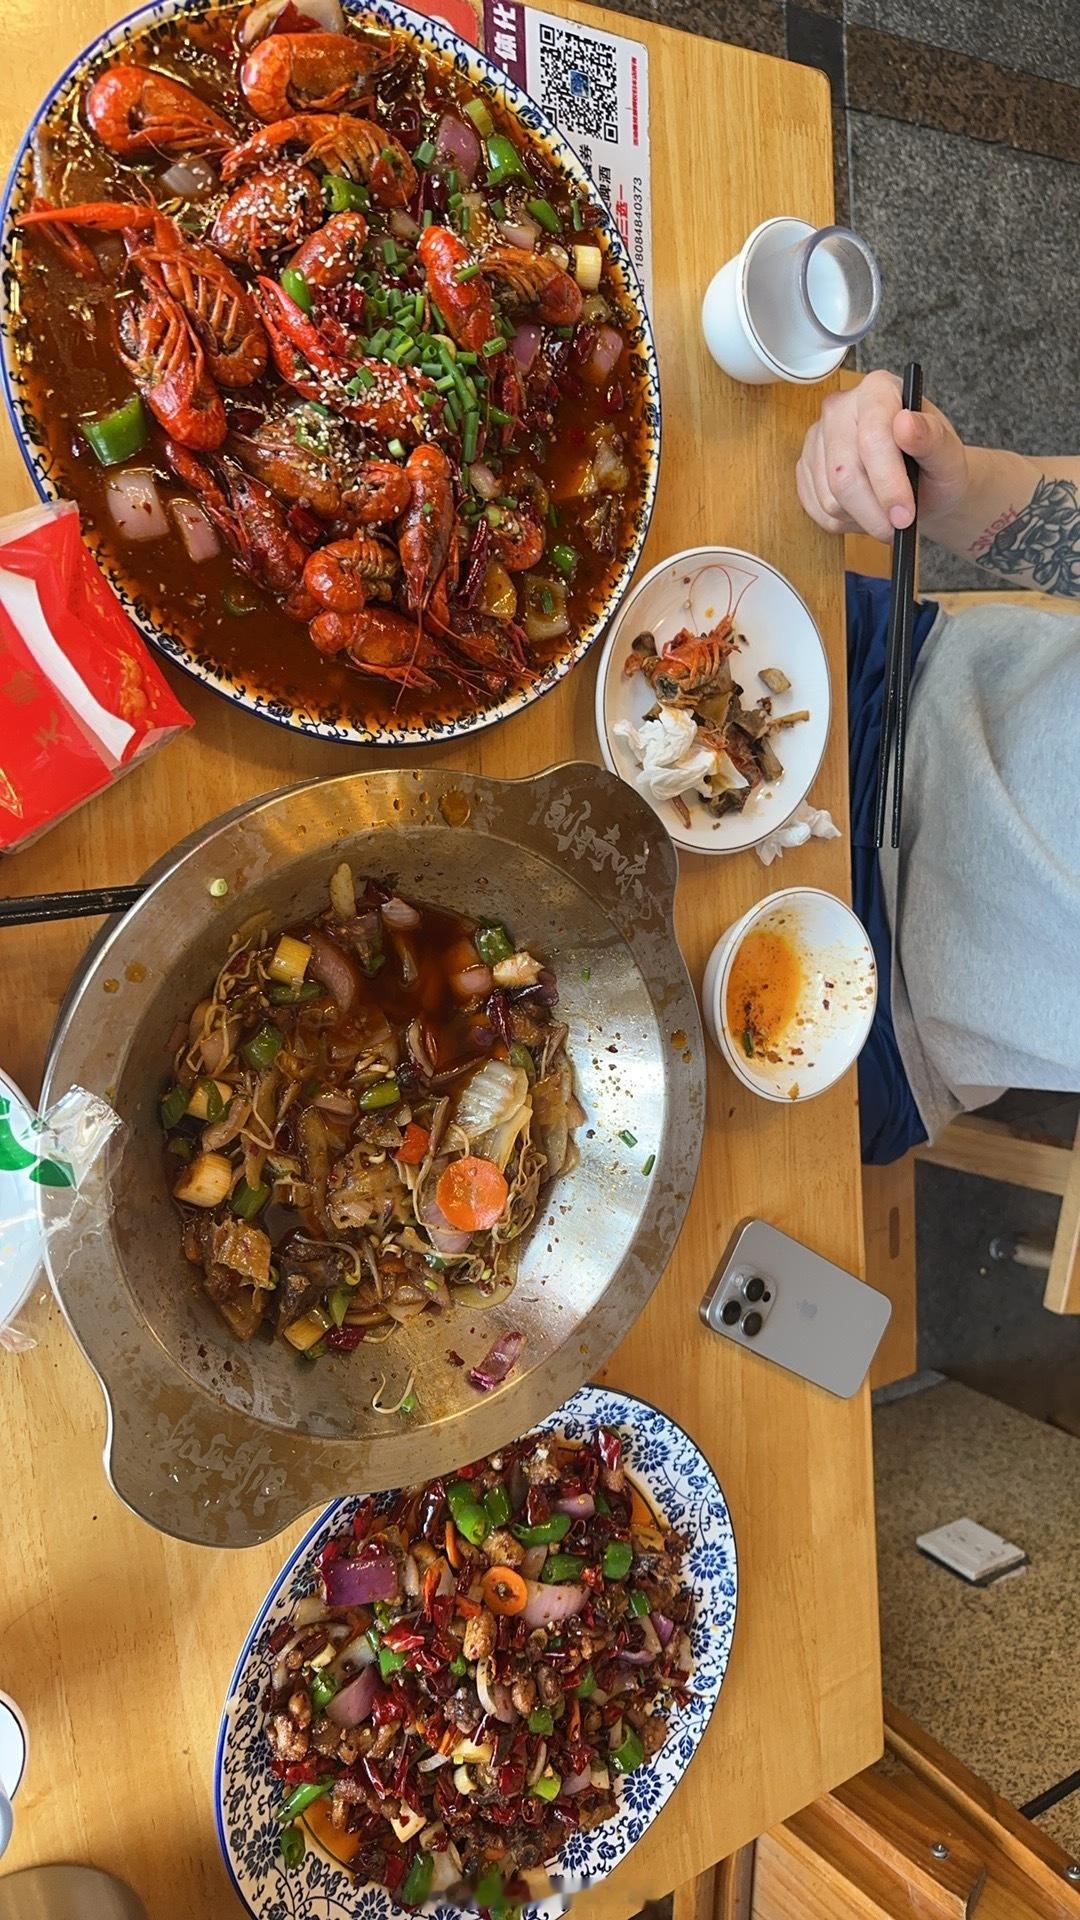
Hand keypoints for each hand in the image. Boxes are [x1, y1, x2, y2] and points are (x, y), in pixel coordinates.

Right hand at [796, 370, 970, 541]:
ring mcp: (817, 440)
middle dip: (874, 512)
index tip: (905, 515)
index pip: (871, 438)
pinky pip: (818, 510)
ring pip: (829, 499)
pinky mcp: (805, 468)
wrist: (922, 485)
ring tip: (887, 514)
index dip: (888, 483)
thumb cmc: (935, 466)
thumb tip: (907, 423)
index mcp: (877, 391)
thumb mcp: (949, 455)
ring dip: (862, 519)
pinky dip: (846, 523)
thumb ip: (933, 438)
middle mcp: (840, 409)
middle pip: (843, 475)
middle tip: (899, 528)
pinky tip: (867, 512)